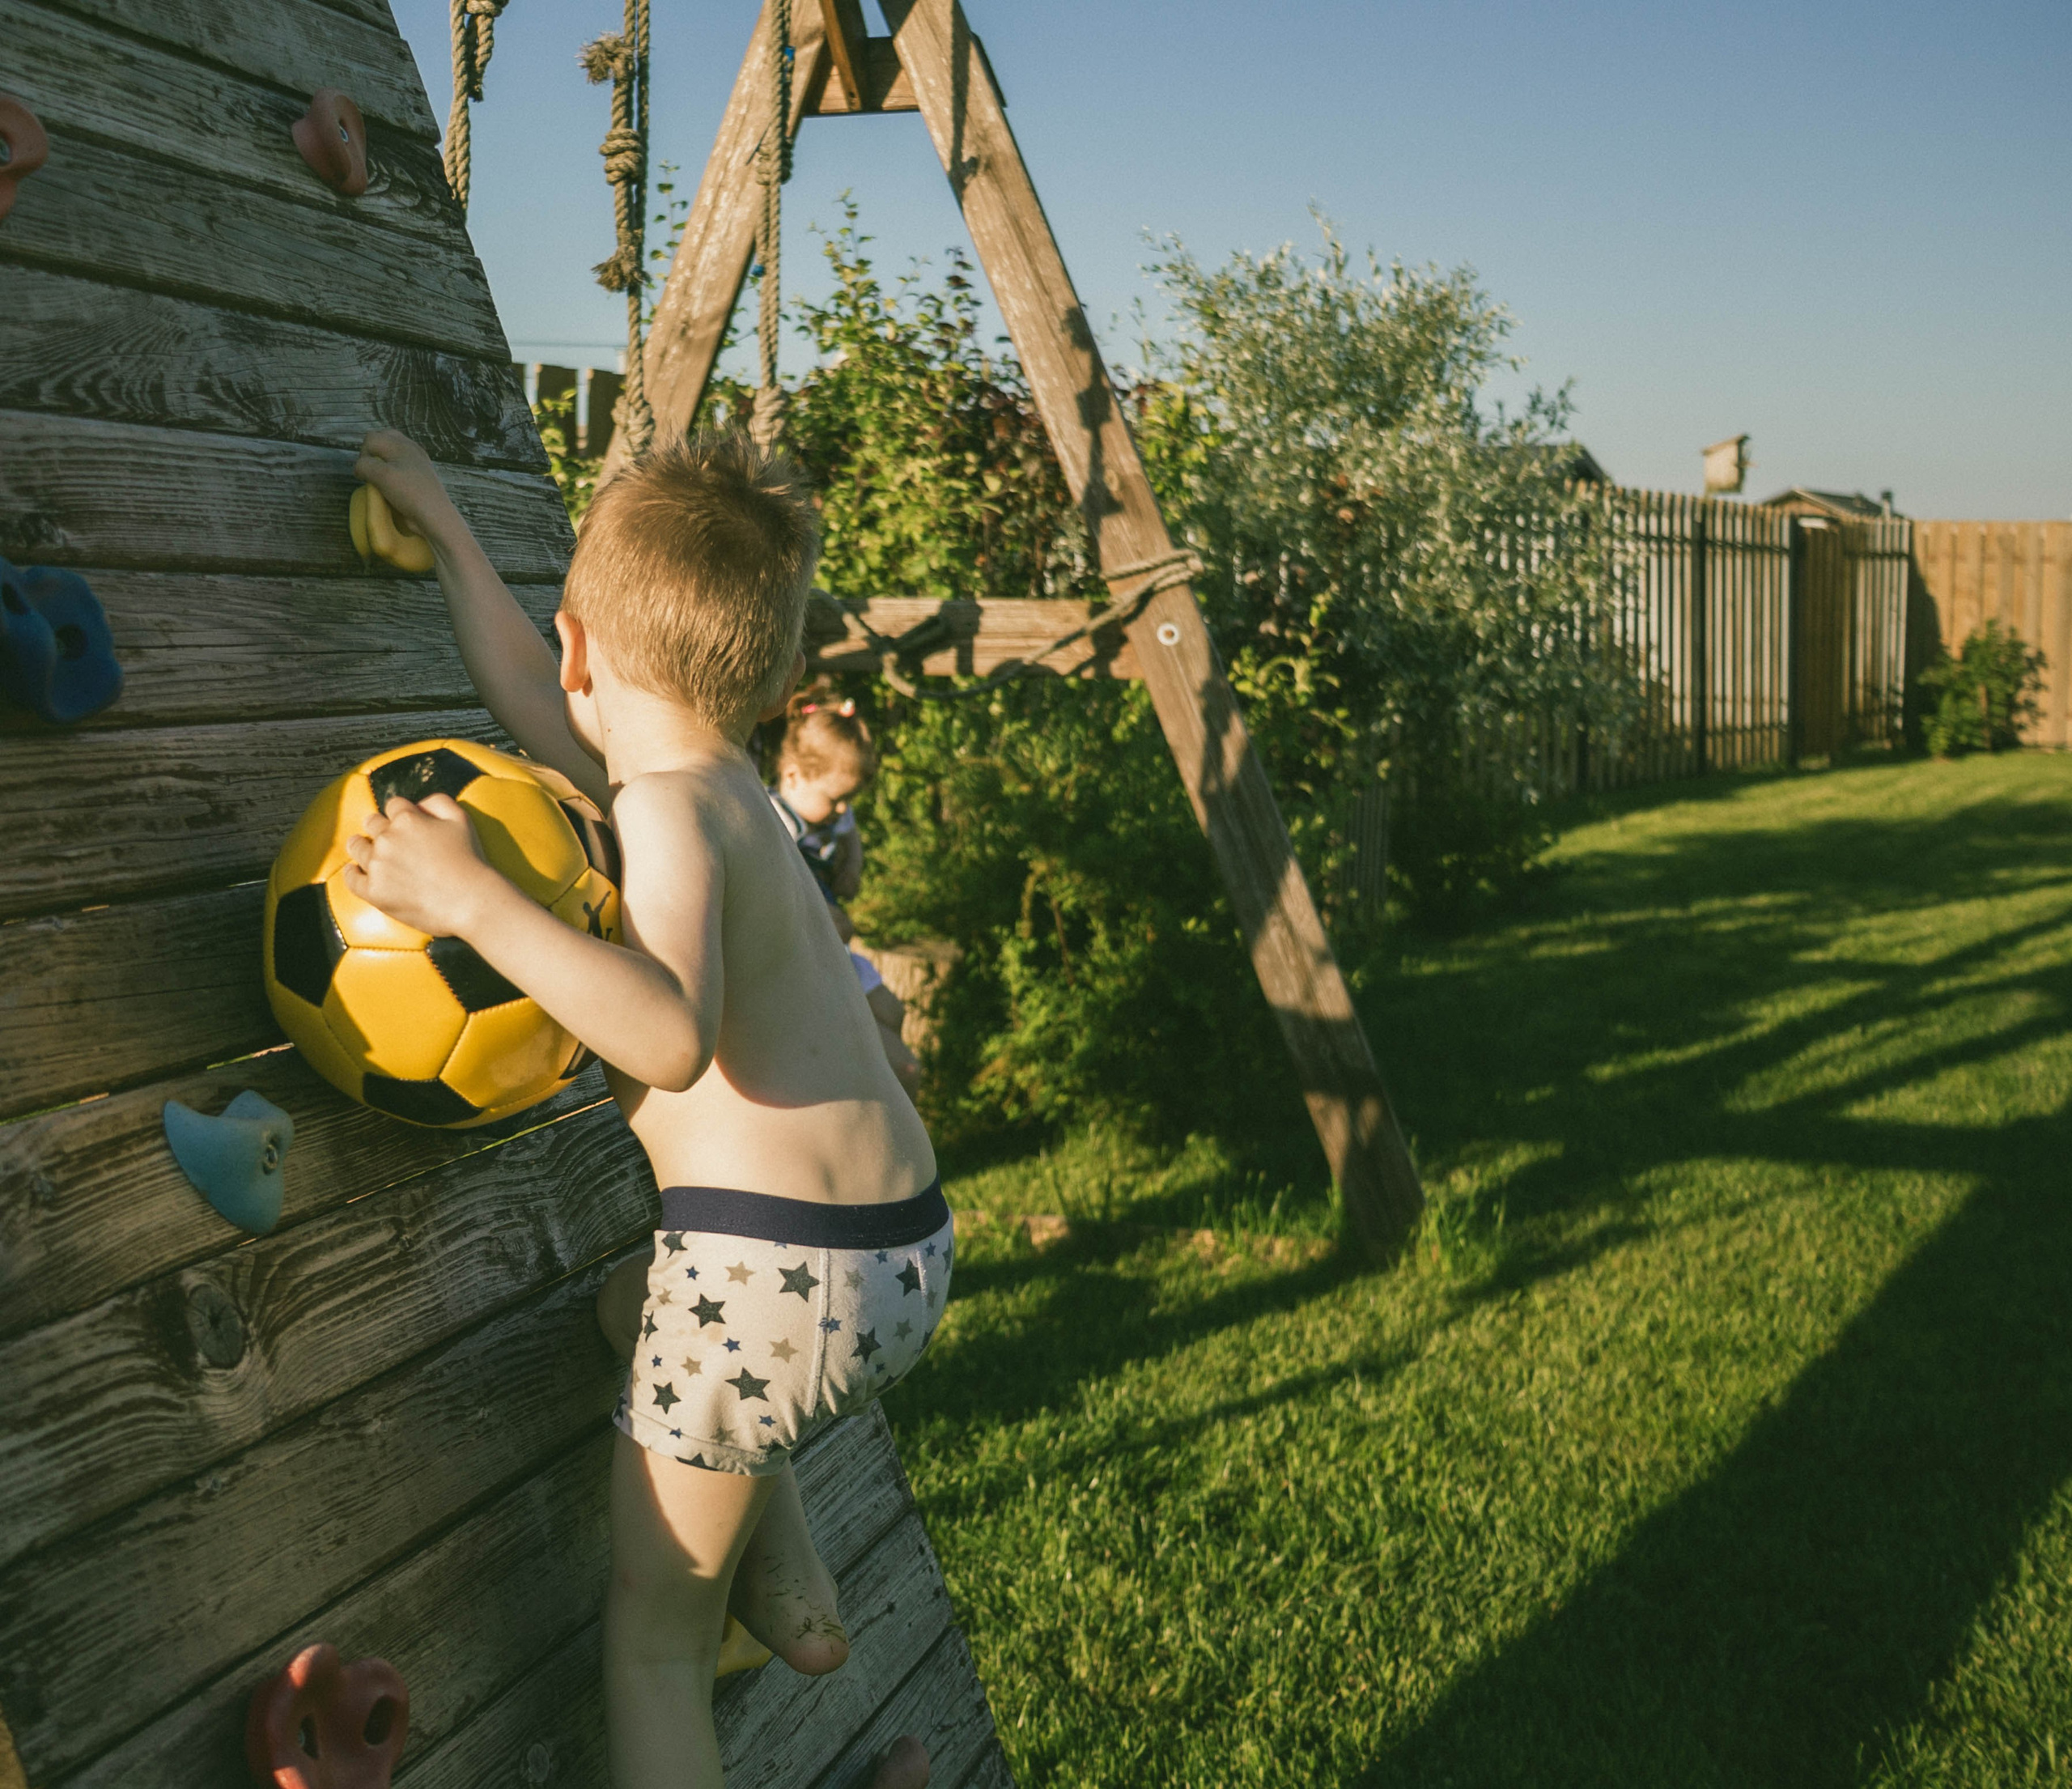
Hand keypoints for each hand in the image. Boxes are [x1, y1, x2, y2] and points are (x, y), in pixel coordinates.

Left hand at [342, 793, 498, 935]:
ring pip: (356, 847)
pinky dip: (352, 873)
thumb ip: (438, 801)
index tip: (401, 821)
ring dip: (361, 846)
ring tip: (364, 849)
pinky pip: (351, 878)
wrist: (470, 901)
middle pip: (372, 823)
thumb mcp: (461, 819)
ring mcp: (379, 865)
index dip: (398, 812)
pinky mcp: (374, 890)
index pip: (393, 805)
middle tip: (384, 836)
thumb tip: (418, 803)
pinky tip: (355, 870)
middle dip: (378, 827)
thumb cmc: (470, 861)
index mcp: (408, 819)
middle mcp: (388, 838)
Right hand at [355, 431, 460, 553]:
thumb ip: (364, 465)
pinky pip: (400, 465)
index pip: (371, 439)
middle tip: (373, 471)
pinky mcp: (419, 476)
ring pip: (391, 452)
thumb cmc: (408, 492)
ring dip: (382, 462)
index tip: (366, 474)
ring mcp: (416, 462)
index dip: (363, 455)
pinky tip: (394, 485)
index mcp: (401, 445)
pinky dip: (392, 471)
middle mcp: (409, 449)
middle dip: (372, 453)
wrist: (434, 515)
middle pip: (382, 439)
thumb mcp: (381, 475)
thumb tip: (360, 469)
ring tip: (383, 479)